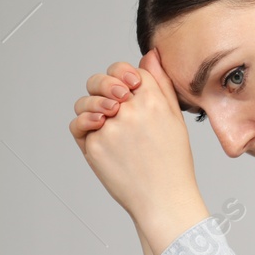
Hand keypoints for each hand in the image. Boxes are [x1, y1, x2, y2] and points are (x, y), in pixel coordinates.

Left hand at [69, 49, 203, 227]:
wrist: (164, 198)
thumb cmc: (172, 162)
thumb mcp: (175, 119)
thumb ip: (160, 84)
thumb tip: (149, 56)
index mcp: (153, 101)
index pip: (129, 71)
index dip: (125, 77)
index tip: (129, 89)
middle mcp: (130, 111)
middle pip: (103, 81)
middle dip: (104, 86)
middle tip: (114, 103)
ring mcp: (110, 128)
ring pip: (86, 103)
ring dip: (93, 107)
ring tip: (106, 120)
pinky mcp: (94, 145)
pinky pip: (79, 126)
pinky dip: (85, 126)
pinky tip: (99, 131)